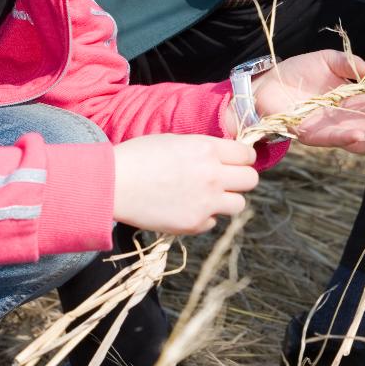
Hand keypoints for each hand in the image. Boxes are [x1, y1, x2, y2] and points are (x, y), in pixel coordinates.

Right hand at [112, 133, 257, 234]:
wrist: (113, 184)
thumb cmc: (139, 156)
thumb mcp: (176, 141)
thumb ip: (204, 149)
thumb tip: (222, 156)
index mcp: (208, 149)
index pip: (248, 155)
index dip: (243, 157)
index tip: (236, 161)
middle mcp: (213, 175)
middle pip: (251, 180)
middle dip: (241, 178)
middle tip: (227, 179)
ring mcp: (206, 202)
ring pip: (239, 204)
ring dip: (227, 200)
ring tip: (208, 196)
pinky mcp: (194, 224)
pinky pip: (213, 222)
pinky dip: (205, 217)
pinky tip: (187, 208)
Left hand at [231, 48, 364, 155]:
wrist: (266, 82)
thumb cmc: (298, 71)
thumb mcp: (329, 60)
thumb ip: (350, 64)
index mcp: (357, 103)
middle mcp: (349, 120)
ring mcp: (332, 130)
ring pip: (363, 142)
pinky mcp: (312, 134)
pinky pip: (334, 139)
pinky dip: (348, 138)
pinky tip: (363, 135)